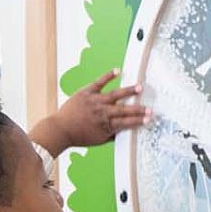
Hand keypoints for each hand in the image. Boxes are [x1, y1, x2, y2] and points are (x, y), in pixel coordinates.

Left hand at [32, 70, 150, 153]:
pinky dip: (108, 76)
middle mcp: (102, 112)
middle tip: (150, 108)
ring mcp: (95, 101)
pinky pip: (99, 83)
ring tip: (140, 87)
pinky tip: (118, 71)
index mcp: (106, 125)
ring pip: (115, 95)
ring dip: (128, 91)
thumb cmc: (79, 136)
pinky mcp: (86, 93)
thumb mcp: (99, 139)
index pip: (127, 122)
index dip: (139, 120)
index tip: (149, 119)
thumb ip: (113, 134)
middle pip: (124, 109)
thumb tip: (125, 130)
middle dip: (138, 109)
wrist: (60, 129)